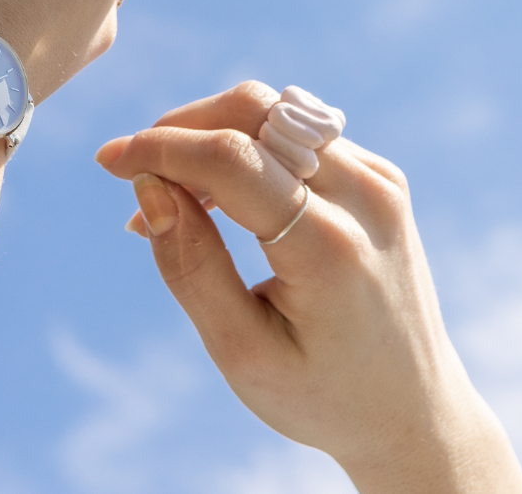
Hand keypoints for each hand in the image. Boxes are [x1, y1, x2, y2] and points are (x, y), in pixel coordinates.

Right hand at [95, 82, 521, 493]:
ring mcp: (380, 181)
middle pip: (255, 112)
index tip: (107, 162)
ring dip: (211, 135)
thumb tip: (149, 188)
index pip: (231, 159)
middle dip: (182, 127)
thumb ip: (192, 268)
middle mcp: (365, 198)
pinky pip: (299, 134)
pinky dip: (246, 148)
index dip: (159, 148)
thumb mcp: (243, 354)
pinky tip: (218, 199)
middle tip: (136, 176)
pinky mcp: (381, 178)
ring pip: (276, 111)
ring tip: (172, 197)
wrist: (414, 408)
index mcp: (330, 250)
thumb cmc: (322, 393)